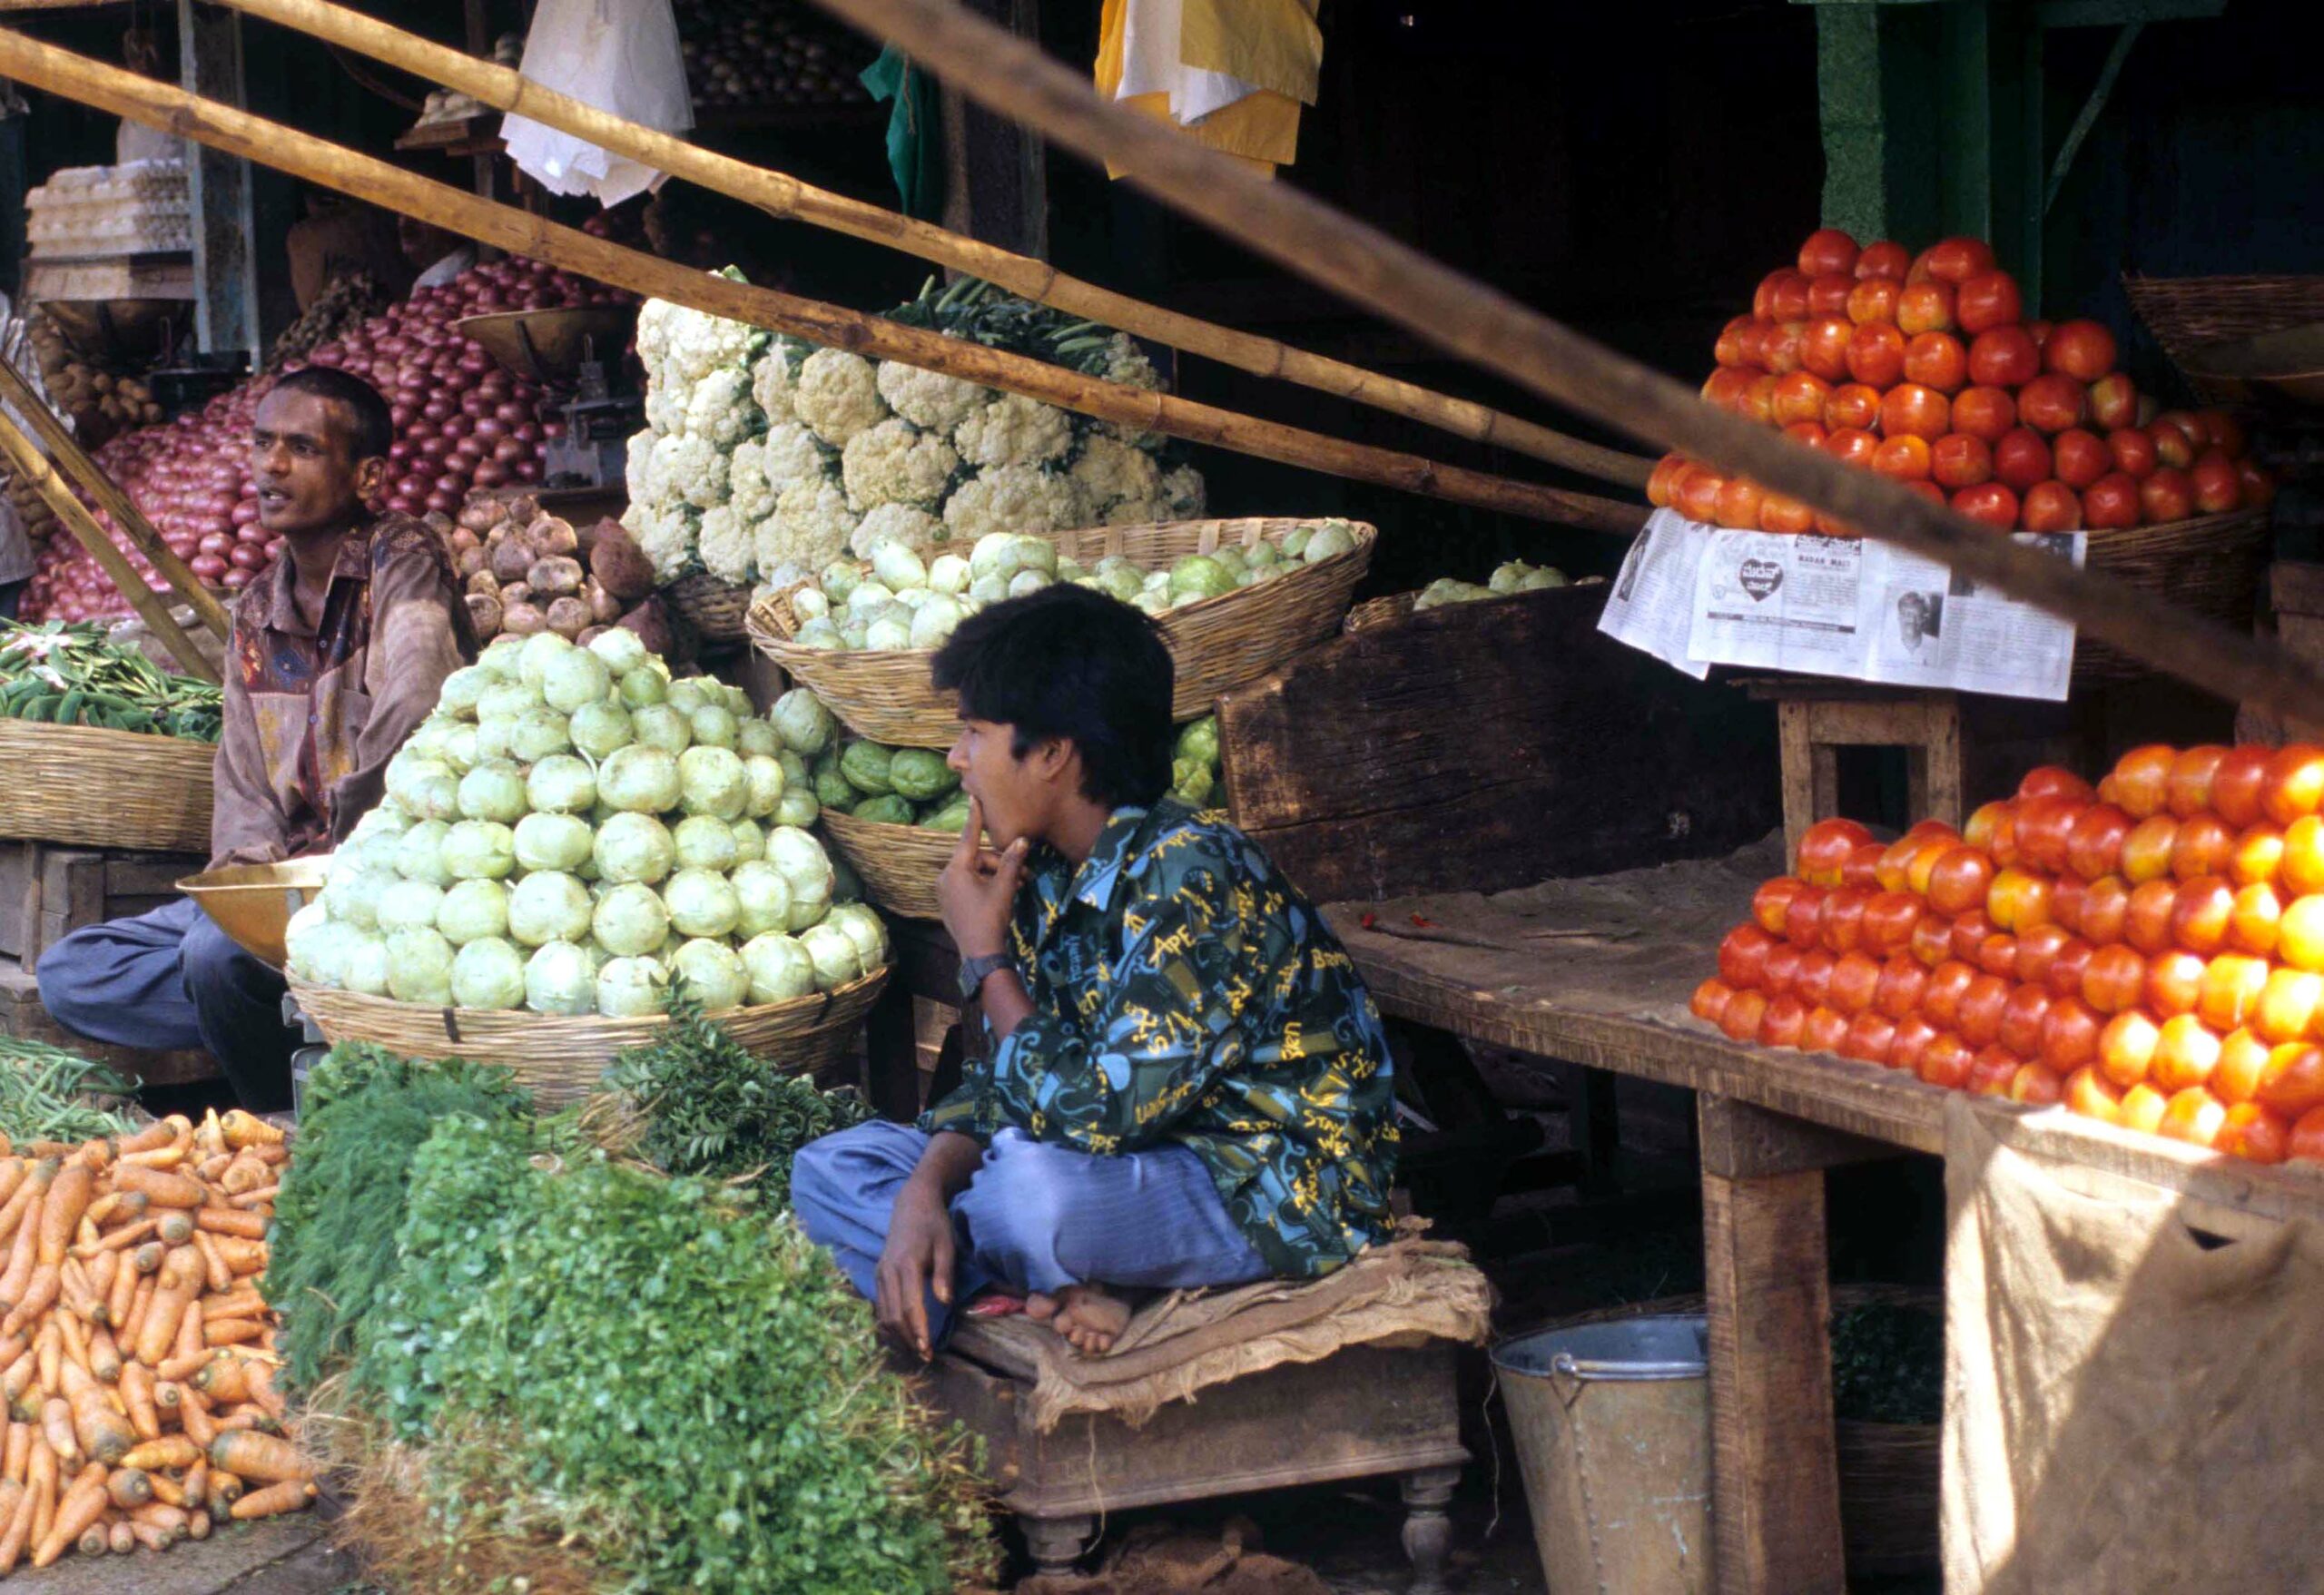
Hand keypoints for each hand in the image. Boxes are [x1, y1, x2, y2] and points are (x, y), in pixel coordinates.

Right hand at [874, 1176, 956, 1359]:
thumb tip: (944, 1303)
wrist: (912, 1203)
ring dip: (898, 1335)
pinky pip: (880, 1305)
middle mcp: (888, 1272)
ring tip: (916, 1349)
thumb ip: (944, 1274)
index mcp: (907, 1265)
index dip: (918, 1331)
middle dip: (908, 1339)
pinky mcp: (878, 1274)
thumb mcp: (946, 1246)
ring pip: (883, 1313)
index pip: (910, 1307)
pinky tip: (903, 1332)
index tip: (928, 1351)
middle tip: (926, 1356)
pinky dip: (890, 1322)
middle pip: (893, 1315)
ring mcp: (880, 1273)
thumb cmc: (935, 1225)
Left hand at [936, 797, 1027, 959]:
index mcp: (956, 870)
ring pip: (974, 873)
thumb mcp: (1004, 888)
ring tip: (1018, 885)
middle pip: (976, 858)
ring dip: (996, 875)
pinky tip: (1003, 893)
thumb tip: (1022, 841)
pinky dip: (985, 884)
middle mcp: (946, 877)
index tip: (973, 798)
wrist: (980, 955)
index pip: (967, 837)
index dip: (974, 817)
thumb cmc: (990, 918)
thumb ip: (1011, 862)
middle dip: (1000, 863)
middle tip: (1024, 873)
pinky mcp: (950, 904)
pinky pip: (968, 885)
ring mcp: (946, 892)